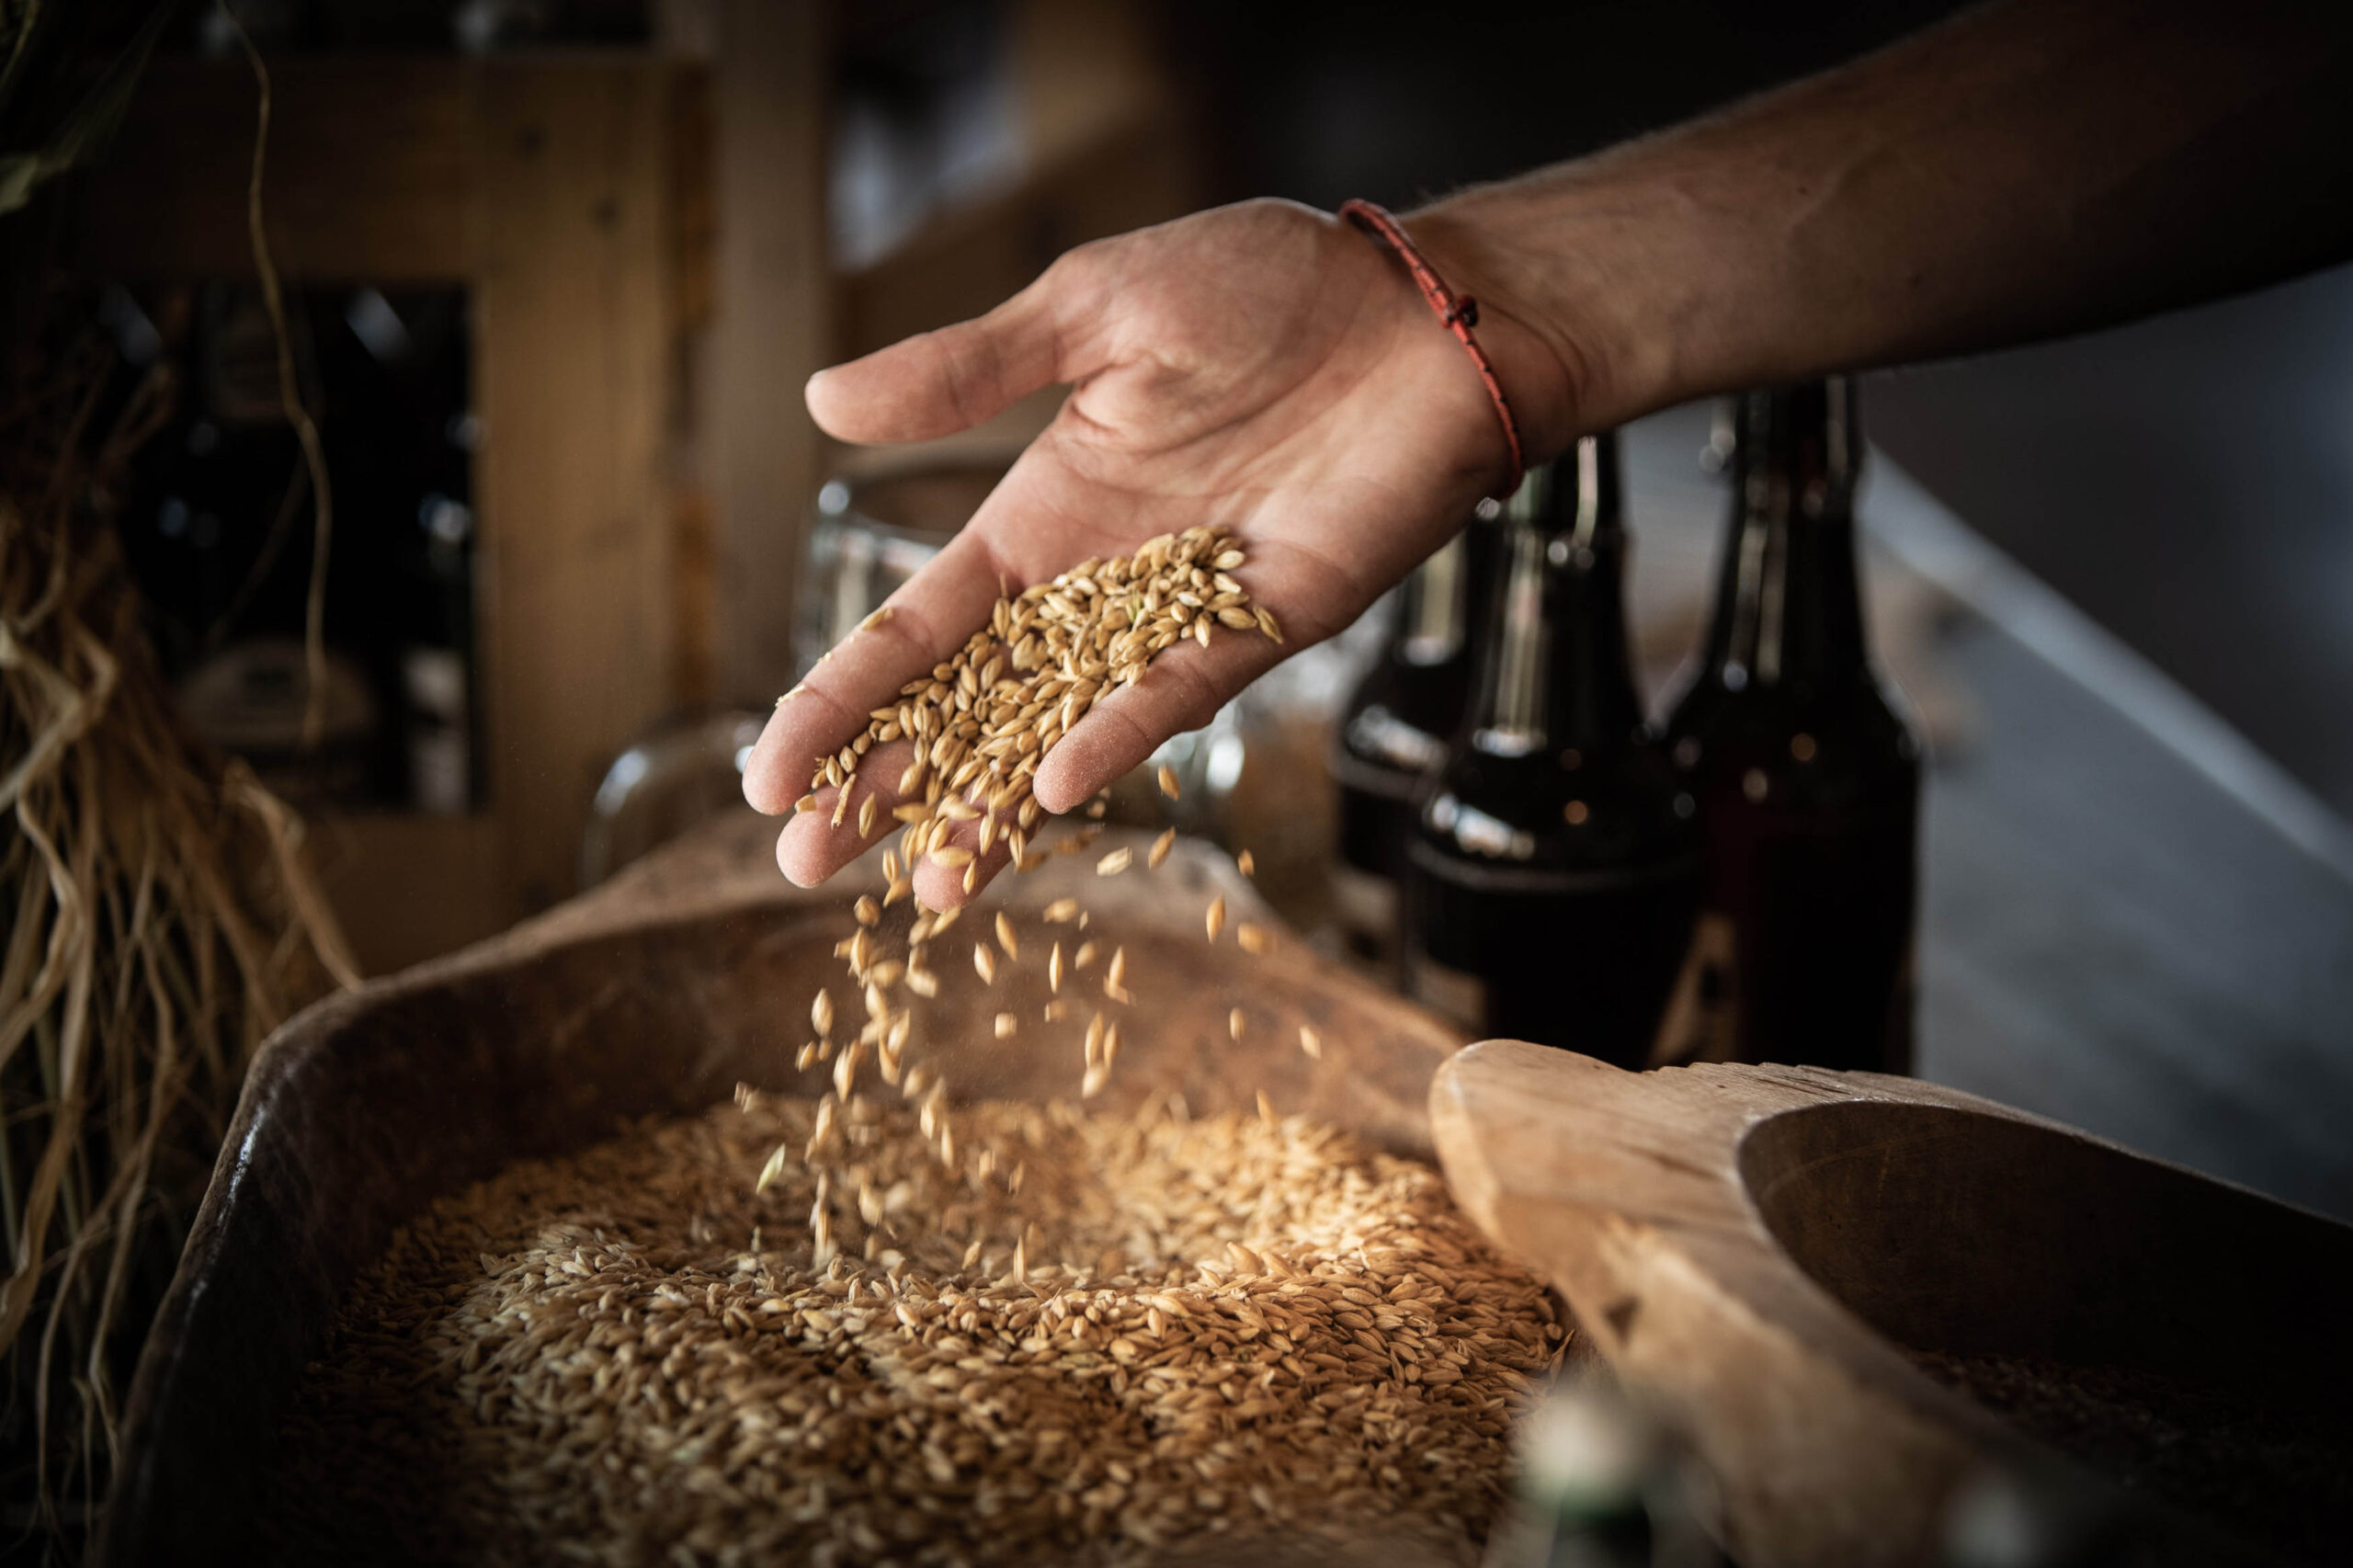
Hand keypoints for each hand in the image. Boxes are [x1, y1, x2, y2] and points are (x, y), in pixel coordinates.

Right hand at [742, 198, 1576, 905]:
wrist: (1417, 312)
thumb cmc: (1264, 288)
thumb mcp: (1091, 310)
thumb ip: (967, 371)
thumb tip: (820, 400)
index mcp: (1038, 515)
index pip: (915, 628)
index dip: (841, 700)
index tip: (771, 776)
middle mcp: (1095, 584)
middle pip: (970, 705)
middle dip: (890, 784)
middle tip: (808, 867)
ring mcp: (1175, 615)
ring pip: (1061, 730)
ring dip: (993, 804)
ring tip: (927, 886)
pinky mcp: (1261, 625)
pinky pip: (1176, 696)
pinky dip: (1117, 738)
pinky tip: (1052, 792)